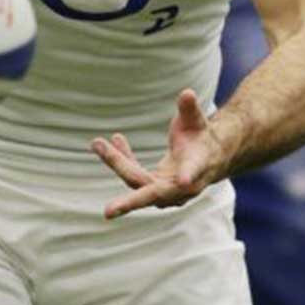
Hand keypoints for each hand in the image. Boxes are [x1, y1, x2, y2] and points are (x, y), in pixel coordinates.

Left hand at [91, 89, 230, 219]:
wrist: (206, 158)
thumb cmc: (201, 137)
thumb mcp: (196, 120)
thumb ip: (190, 109)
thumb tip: (187, 93)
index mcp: (198, 166)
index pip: (193, 170)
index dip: (189, 174)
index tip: (184, 180)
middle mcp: (182, 187)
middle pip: (153, 191)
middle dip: (131, 200)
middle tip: (108, 211)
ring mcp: (167, 192)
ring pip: (136, 181)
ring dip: (117, 163)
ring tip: (98, 143)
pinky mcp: (153, 189)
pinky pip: (133, 175)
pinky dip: (121, 159)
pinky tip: (114, 140)